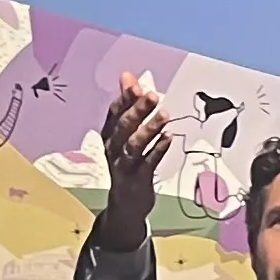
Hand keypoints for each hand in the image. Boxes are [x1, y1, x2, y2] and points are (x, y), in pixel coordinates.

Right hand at [97, 73, 171, 251]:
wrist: (126, 202)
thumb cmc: (127, 162)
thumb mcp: (124, 133)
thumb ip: (128, 104)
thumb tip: (128, 76)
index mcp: (110, 135)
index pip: (114, 112)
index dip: (124, 97)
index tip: (134, 82)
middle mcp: (114, 148)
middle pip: (124, 126)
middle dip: (137, 110)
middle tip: (152, 95)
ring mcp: (125, 164)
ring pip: (134, 145)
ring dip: (149, 129)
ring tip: (164, 115)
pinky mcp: (138, 178)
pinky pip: (148, 162)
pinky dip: (158, 150)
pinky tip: (168, 138)